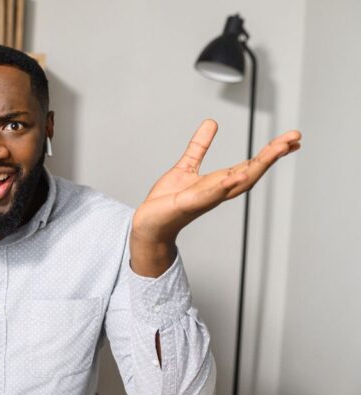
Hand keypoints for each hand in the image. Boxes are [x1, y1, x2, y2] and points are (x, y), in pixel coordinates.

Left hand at [132, 119, 301, 244]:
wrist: (149, 223)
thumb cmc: (168, 200)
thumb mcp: (186, 166)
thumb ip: (199, 146)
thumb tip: (211, 123)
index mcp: (219, 181)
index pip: (251, 164)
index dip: (271, 152)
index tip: (291, 139)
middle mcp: (218, 190)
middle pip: (252, 171)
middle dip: (273, 155)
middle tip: (294, 139)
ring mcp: (206, 198)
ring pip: (238, 182)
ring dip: (257, 166)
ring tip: (277, 150)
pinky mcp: (190, 203)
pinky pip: (211, 194)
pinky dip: (225, 185)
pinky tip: (238, 175)